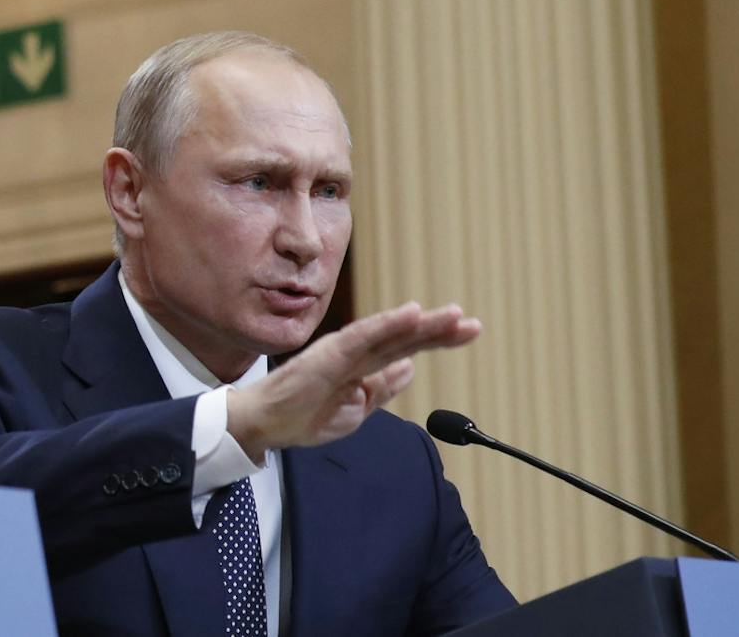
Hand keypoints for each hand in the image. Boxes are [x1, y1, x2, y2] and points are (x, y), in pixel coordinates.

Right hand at [226, 301, 481, 455]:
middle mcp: (355, 351)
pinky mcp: (328, 354)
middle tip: (472, 323)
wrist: (266, 424)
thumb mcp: (356, 408)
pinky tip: (410, 313)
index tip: (468, 330)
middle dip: (439, 330)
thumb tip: (411, 369)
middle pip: (404, 338)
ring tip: (453, 315)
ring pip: (389, 334)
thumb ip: (382, 388)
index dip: (437, 338)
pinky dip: (387, 324)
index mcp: (363, 365)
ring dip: (422, 324)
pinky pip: (363, 336)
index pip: (406, 347)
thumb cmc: (302, 414)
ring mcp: (342, 350)